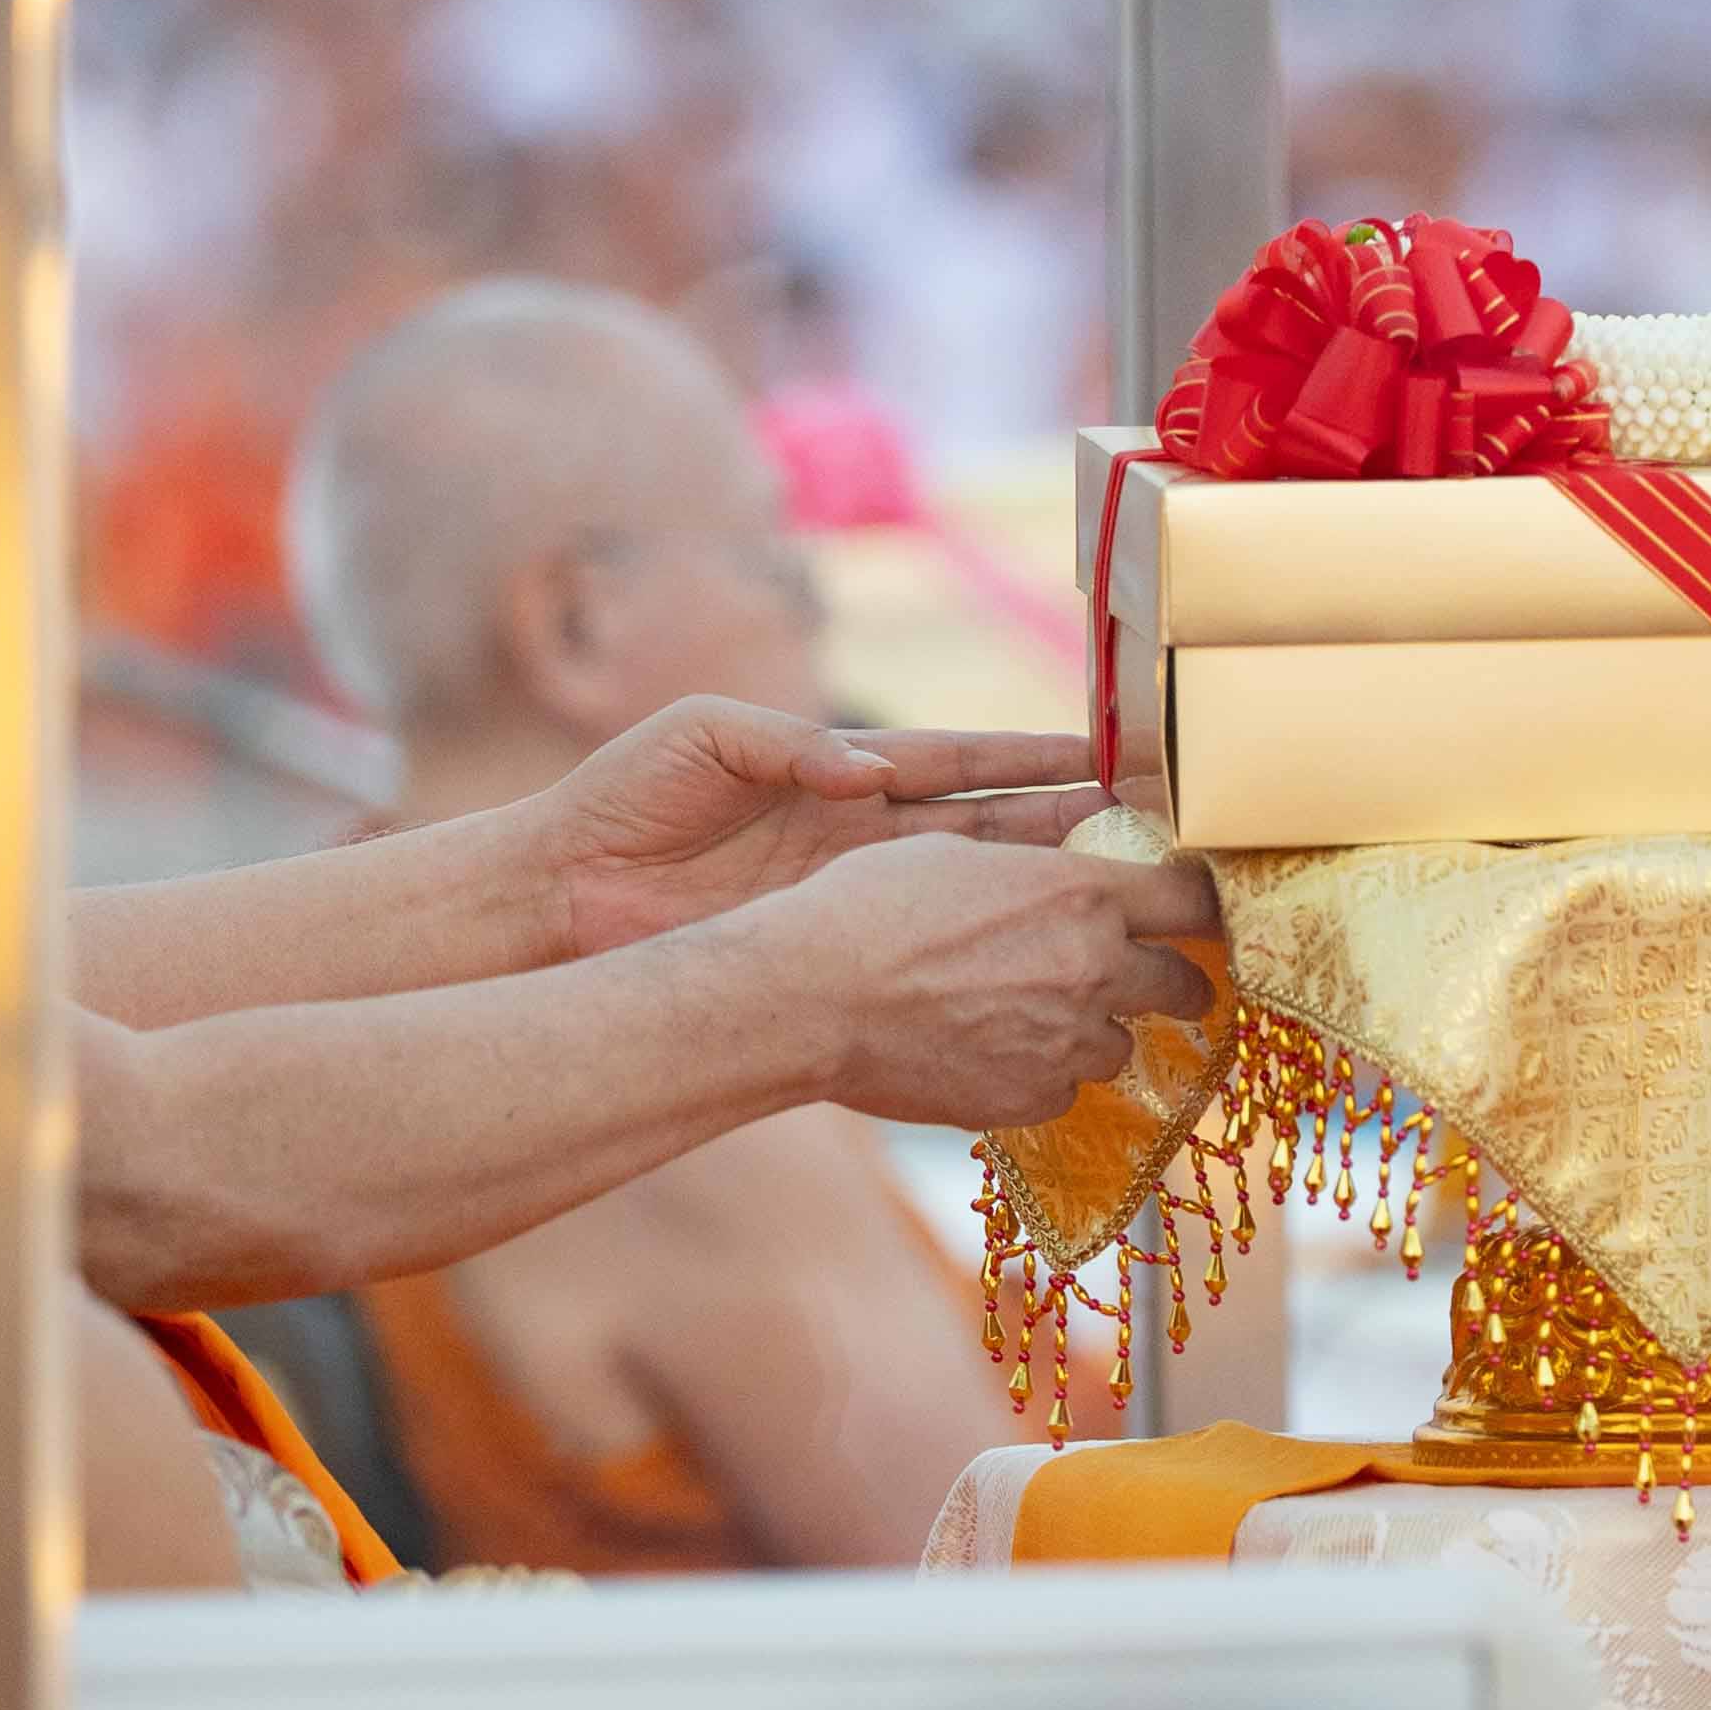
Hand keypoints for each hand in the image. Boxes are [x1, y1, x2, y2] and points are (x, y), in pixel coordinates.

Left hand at [539, 696, 1106, 960]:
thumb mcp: (704, 739)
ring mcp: (847, 892)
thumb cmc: (621, 798)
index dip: (1037, 756)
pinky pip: (915, 949)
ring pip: (970, 889)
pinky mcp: (821, 943)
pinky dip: (974, 958)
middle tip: (1155, 826)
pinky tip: (1030, 971)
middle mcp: (860, 830)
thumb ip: (788, 745)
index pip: (961, 758)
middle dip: (1073, 823)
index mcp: (839, 769)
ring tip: (1123, 895)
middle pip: (990, 825)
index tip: (1112, 752)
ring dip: (1045, 891)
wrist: (555, 891)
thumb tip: (867, 771)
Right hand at [756, 833, 1223, 1127]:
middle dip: (1178, 984)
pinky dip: (1042, 1073)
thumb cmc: (867, 908)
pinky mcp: (1031, 1098)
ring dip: (1095, 1031)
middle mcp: (1093, 969)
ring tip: (1039, 1018)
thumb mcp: (960, 856)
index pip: (1190, 900)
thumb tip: (1071, 883)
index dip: (1206, 907)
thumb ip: (1038, 875)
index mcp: (1083, 894)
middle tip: (1170, 985)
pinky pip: (1063, 1087)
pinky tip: (993, 1052)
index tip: (1211, 916)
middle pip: (1182, 983)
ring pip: (1119, 1044)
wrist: (808, 997)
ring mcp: (1066, 1042)